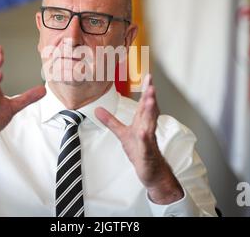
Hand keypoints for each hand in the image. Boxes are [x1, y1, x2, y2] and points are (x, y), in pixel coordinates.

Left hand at [95, 74, 182, 203]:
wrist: (152, 171)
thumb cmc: (140, 151)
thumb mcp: (122, 134)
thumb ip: (111, 121)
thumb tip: (97, 109)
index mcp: (142, 122)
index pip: (144, 104)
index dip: (147, 90)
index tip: (149, 77)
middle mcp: (147, 129)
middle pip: (149, 111)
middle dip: (151, 97)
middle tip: (152, 85)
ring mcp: (148, 141)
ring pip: (150, 125)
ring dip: (151, 113)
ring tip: (150, 101)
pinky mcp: (146, 154)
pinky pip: (146, 145)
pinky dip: (145, 139)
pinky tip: (143, 132)